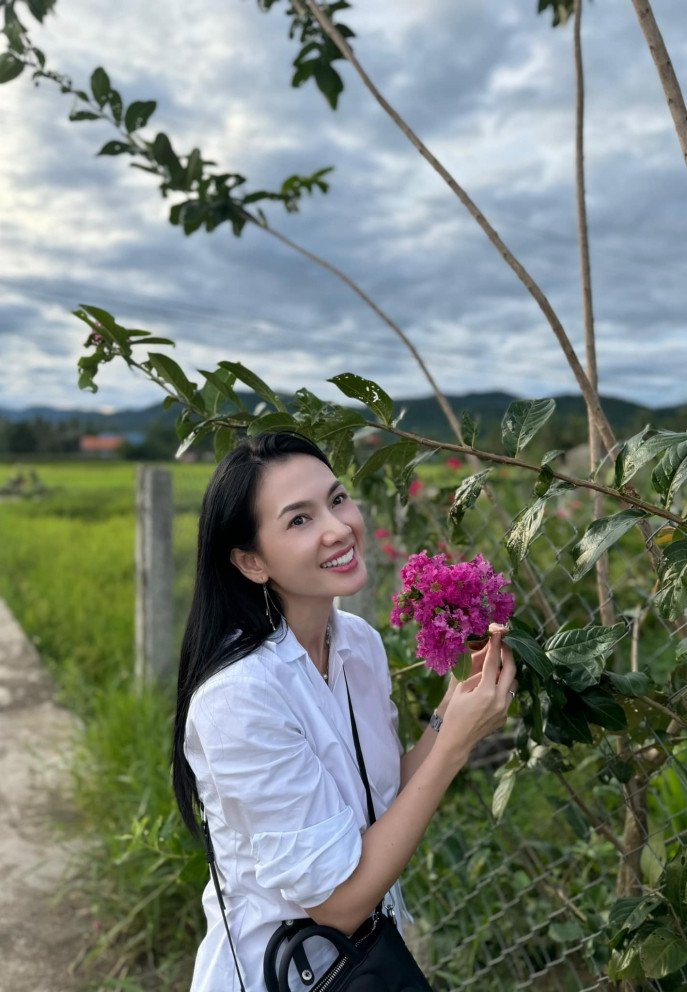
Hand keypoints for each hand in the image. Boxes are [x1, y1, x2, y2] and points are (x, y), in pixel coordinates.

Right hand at [434, 631, 516, 768]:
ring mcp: (504, 710)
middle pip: (511, 671)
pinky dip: (503, 688)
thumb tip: (487, 667)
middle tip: (504, 644)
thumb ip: (476, 676)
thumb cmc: (454, 713)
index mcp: (485, 692)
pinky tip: (494, 686)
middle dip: (508, 655)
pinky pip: (508, 697)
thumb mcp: (461, 690)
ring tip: (499, 666)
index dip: (496, 647)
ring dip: (508, 673)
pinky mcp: (504, 716)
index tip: (497, 635)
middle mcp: (498, 700)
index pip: (493, 663)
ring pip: (513, 684)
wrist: (457, 740)